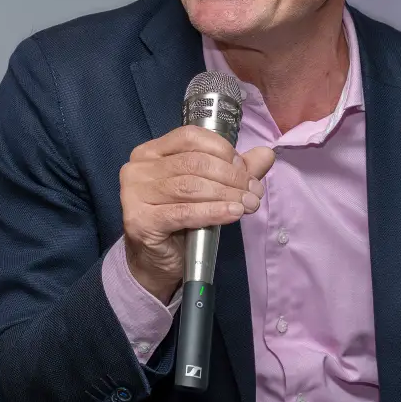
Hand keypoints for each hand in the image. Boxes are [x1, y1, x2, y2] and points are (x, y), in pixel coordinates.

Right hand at [120, 126, 274, 301]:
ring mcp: (134, 193)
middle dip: (231, 176)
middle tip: (253, 191)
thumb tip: (266, 155)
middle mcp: (138, 168)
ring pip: (190, 186)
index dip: (222, 150)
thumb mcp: (210, 190)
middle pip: (193, 163)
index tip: (245, 169)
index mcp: (151, 152)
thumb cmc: (180, 222)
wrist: (156, 264)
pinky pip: (184, 212)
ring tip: (249, 204)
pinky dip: (213, 212)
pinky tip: (233, 213)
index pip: (190, 137)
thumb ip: (235, 170)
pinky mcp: (139, 220)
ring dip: (226, 194)